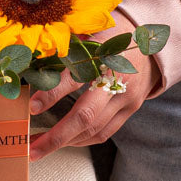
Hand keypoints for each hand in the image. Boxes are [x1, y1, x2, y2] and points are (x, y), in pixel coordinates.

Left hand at [27, 12, 161, 160]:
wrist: (150, 41)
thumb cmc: (109, 33)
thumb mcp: (86, 32)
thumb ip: (62, 48)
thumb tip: (31, 64)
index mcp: (103, 55)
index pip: (74, 78)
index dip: (51, 94)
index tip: (31, 107)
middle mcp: (117, 80)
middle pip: (86, 115)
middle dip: (57, 135)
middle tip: (32, 147)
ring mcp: (127, 98)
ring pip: (95, 129)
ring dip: (66, 142)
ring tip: (40, 148)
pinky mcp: (131, 109)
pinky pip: (105, 132)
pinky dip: (82, 140)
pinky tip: (65, 142)